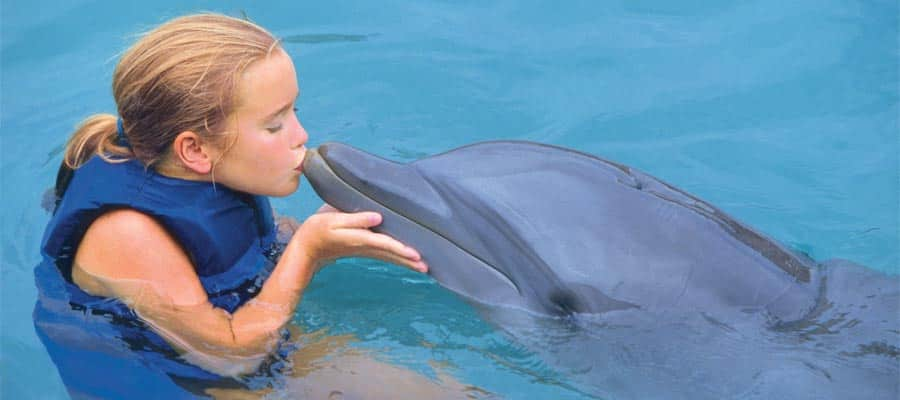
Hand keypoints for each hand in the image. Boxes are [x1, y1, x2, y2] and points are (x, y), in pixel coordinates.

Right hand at [295, 203, 428, 273]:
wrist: (307, 247)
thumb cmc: (318, 229)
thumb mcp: (333, 220)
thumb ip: (356, 219)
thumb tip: (378, 217)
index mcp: (359, 239)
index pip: (384, 244)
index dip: (400, 248)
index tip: (416, 254)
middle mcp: (365, 247)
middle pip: (392, 255)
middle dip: (409, 261)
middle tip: (427, 267)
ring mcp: (365, 251)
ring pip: (390, 257)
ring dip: (406, 262)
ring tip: (424, 267)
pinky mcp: (364, 250)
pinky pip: (385, 255)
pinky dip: (398, 258)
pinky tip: (408, 260)